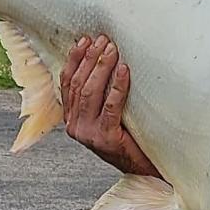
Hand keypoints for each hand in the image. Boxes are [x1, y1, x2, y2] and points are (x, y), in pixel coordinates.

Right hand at [60, 34, 159, 176]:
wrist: (143, 169)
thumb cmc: (129, 138)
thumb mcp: (107, 116)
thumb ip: (100, 97)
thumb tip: (104, 59)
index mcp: (72, 119)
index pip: (67, 83)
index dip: (74, 60)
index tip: (84, 41)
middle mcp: (76, 127)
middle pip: (79, 85)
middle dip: (90, 59)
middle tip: (103, 40)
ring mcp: (89, 134)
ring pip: (91, 93)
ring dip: (102, 68)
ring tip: (112, 50)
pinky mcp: (107, 138)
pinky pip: (111, 106)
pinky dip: (118, 86)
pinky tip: (124, 70)